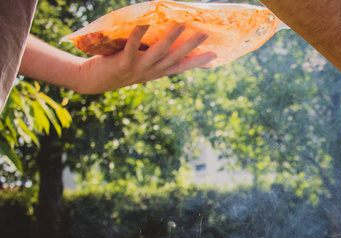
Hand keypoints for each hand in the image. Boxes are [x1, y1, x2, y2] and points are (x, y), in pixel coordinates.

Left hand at [74, 23, 215, 93]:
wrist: (94, 81)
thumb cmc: (118, 68)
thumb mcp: (139, 64)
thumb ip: (152, 55)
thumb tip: (166, 39)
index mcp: (157, 72)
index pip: (182, 67)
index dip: (199, 62)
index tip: (216, 55)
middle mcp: (151, 72)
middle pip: (175, 58)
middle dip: (191, 46)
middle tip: (205, 34)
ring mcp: (138, 68)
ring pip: (158, 52)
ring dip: (171, 39)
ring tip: (181, 25)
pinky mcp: (122, 63)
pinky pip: (132, 47)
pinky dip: (138, 34)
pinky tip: (144, 22)